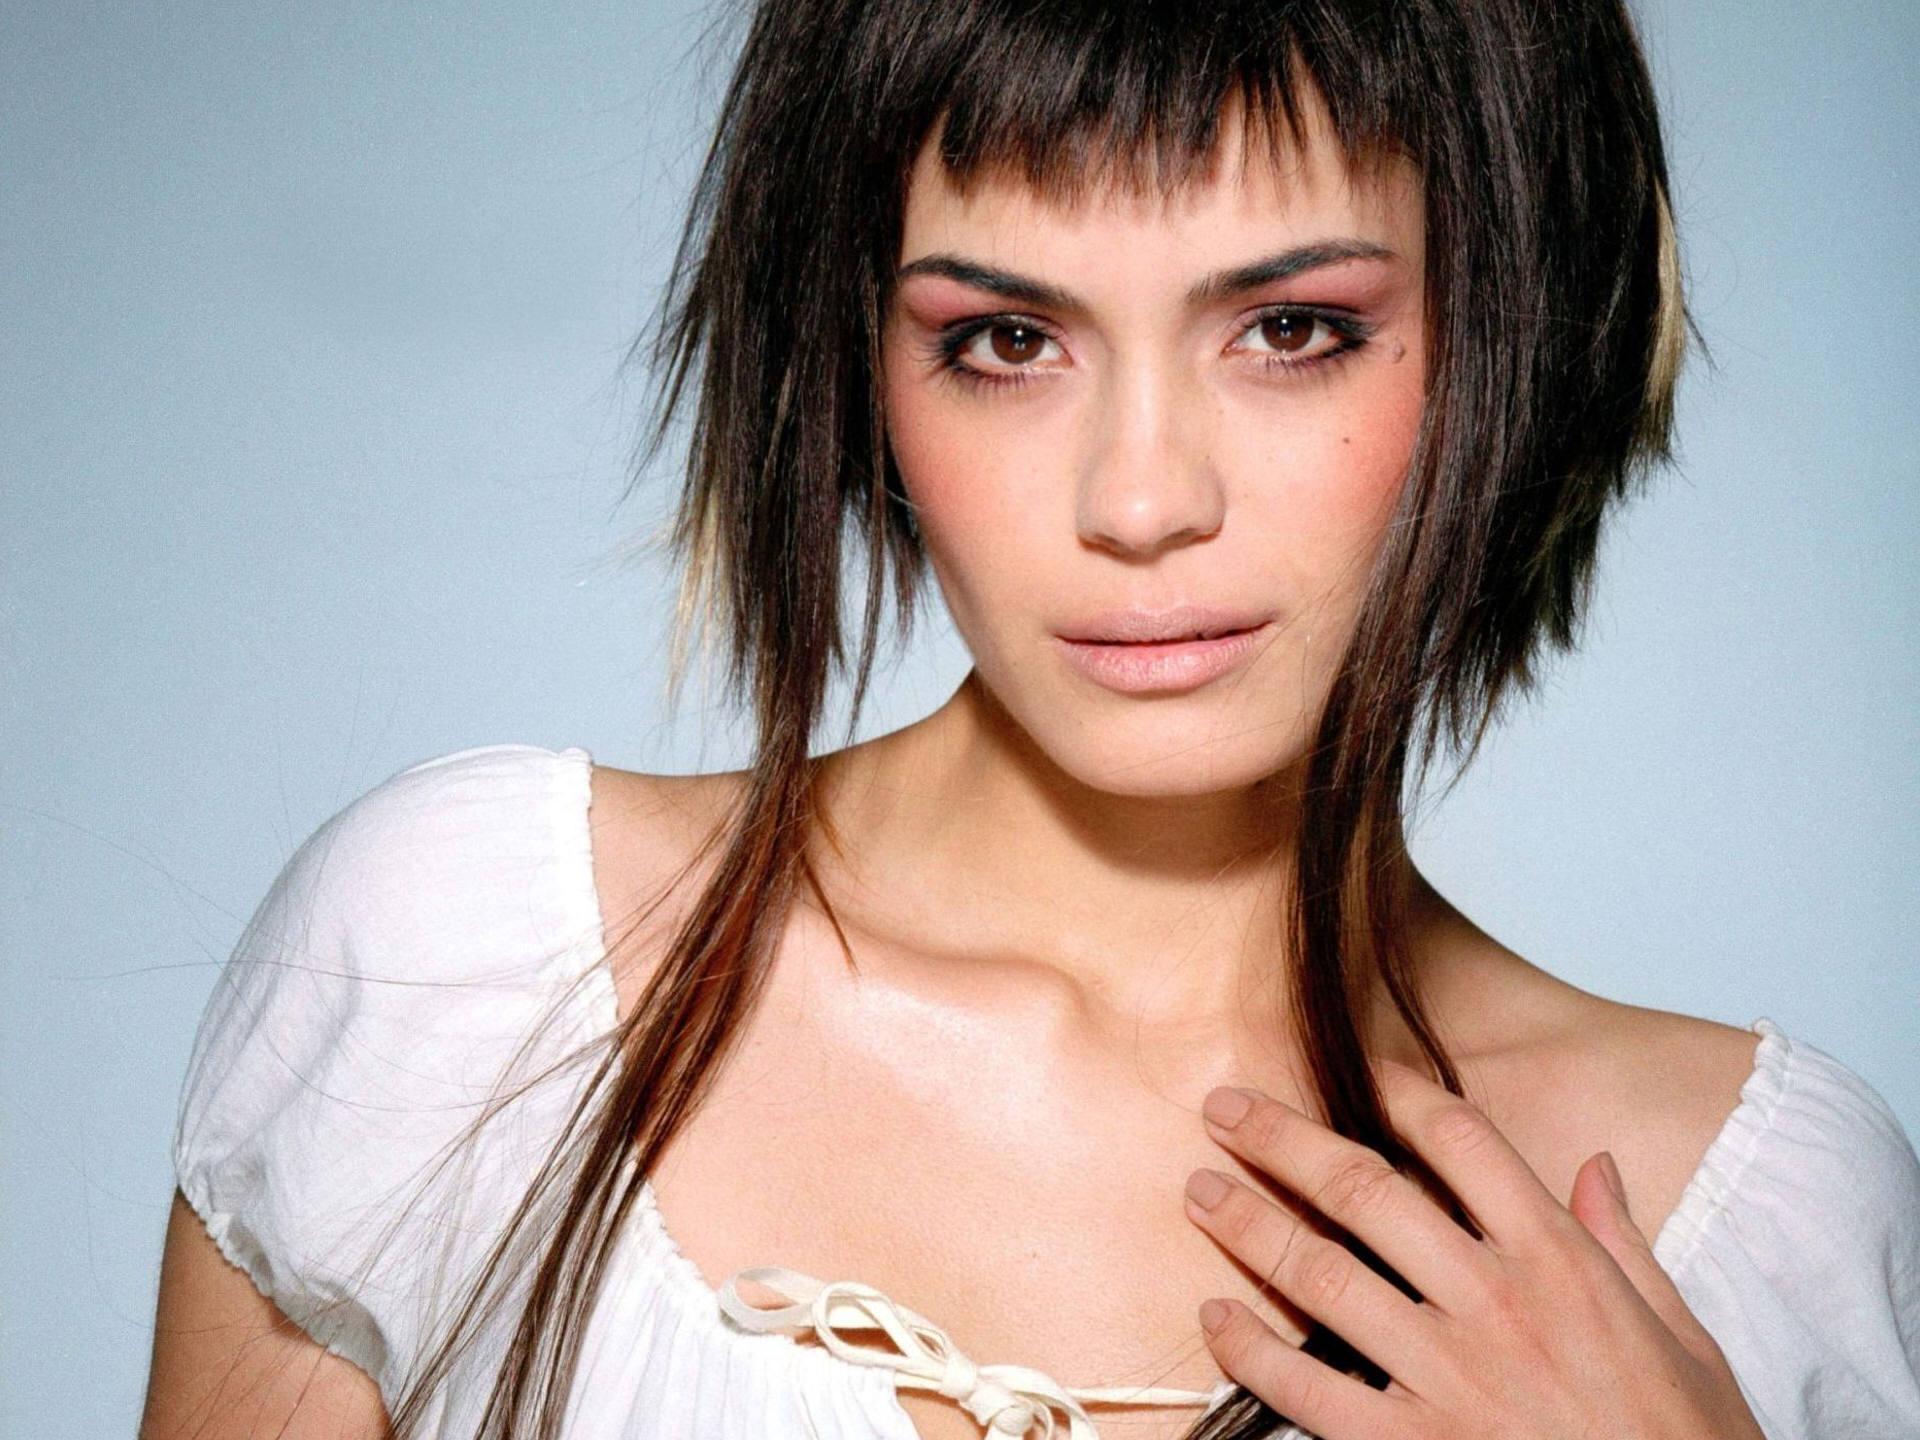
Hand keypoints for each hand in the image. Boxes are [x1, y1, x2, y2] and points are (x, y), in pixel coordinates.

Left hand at [1181, 1063, 1764, 1439]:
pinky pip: (1307, 1391)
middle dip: (1283, 1140)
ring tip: (1199, 1191)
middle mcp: (1494, 1304)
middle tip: (1225, 1106)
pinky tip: (1215, 1320)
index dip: (1400, 1091)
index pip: (1463, 1142)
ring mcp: (1448, 1378)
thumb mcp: (1683, 1337)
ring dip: (1248, 1226)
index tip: (1355, 1066)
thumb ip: (1623, 1244)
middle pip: (1364, 1190)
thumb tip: (1593, 1165)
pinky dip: (1250, 1352)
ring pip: (1321, 1275)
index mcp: (1560, 1263)